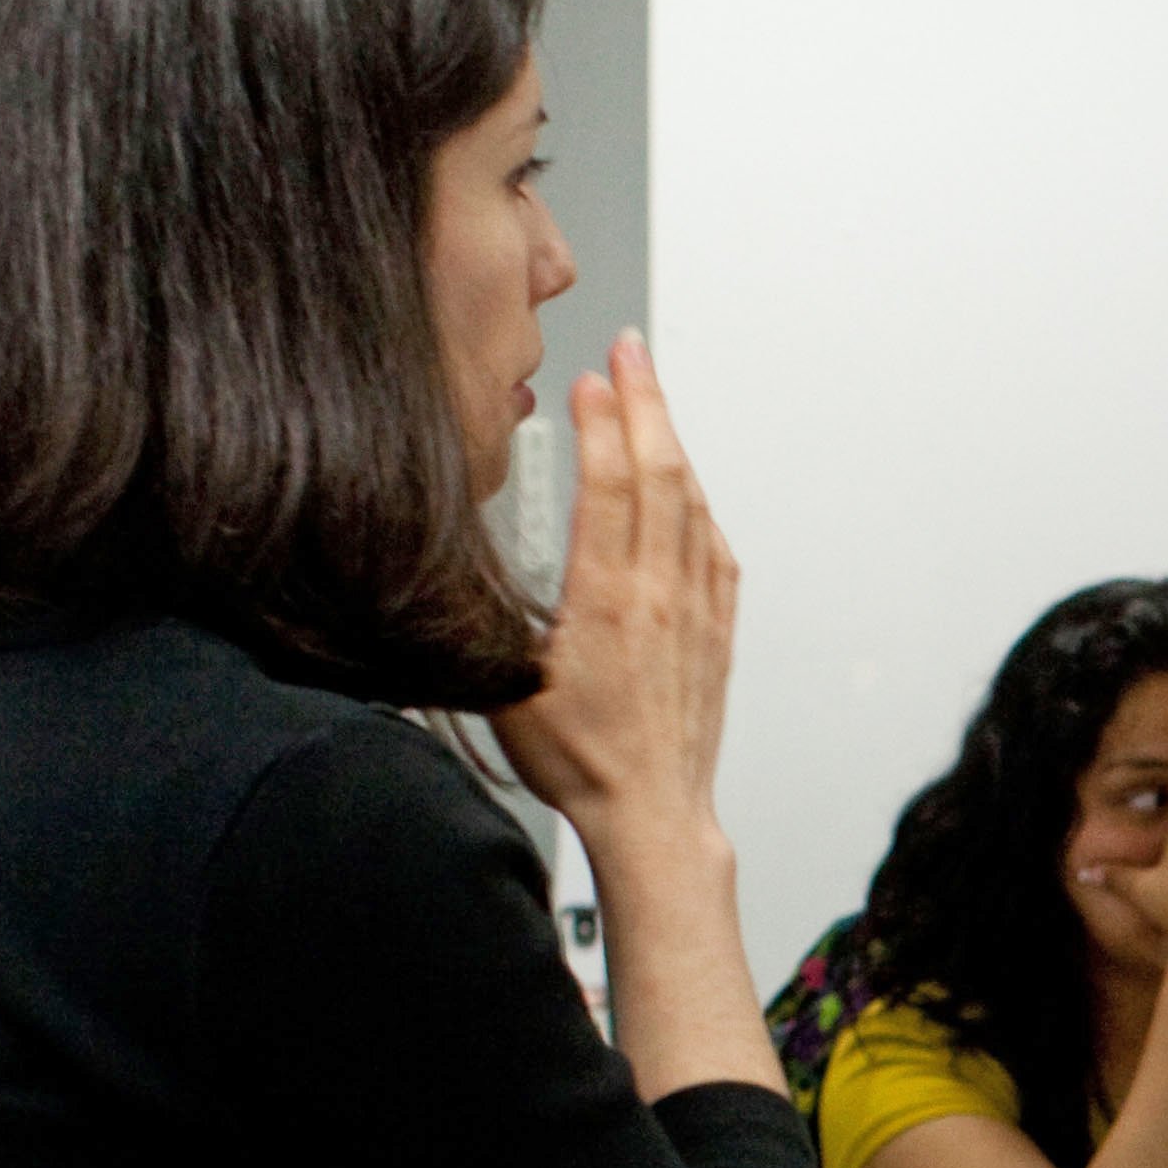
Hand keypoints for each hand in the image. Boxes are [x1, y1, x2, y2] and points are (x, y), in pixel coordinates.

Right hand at [486, 334, 739, 853]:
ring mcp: (696, 609)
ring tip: (652, 395)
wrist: (651, 815)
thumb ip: (488, 618)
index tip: (588, 378)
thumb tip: (451, 569)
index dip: (601, 422)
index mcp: (608, 600)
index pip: (610, 485)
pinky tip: (684, 484)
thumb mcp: (506, 683)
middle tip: (630, 352)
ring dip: (672, 441)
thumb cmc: (579, 763)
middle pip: (660, 474)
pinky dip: (697, 500)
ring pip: (692, 502)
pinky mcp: (716, 629)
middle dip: (646, 402)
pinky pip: (713, 546)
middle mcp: (661, 594)